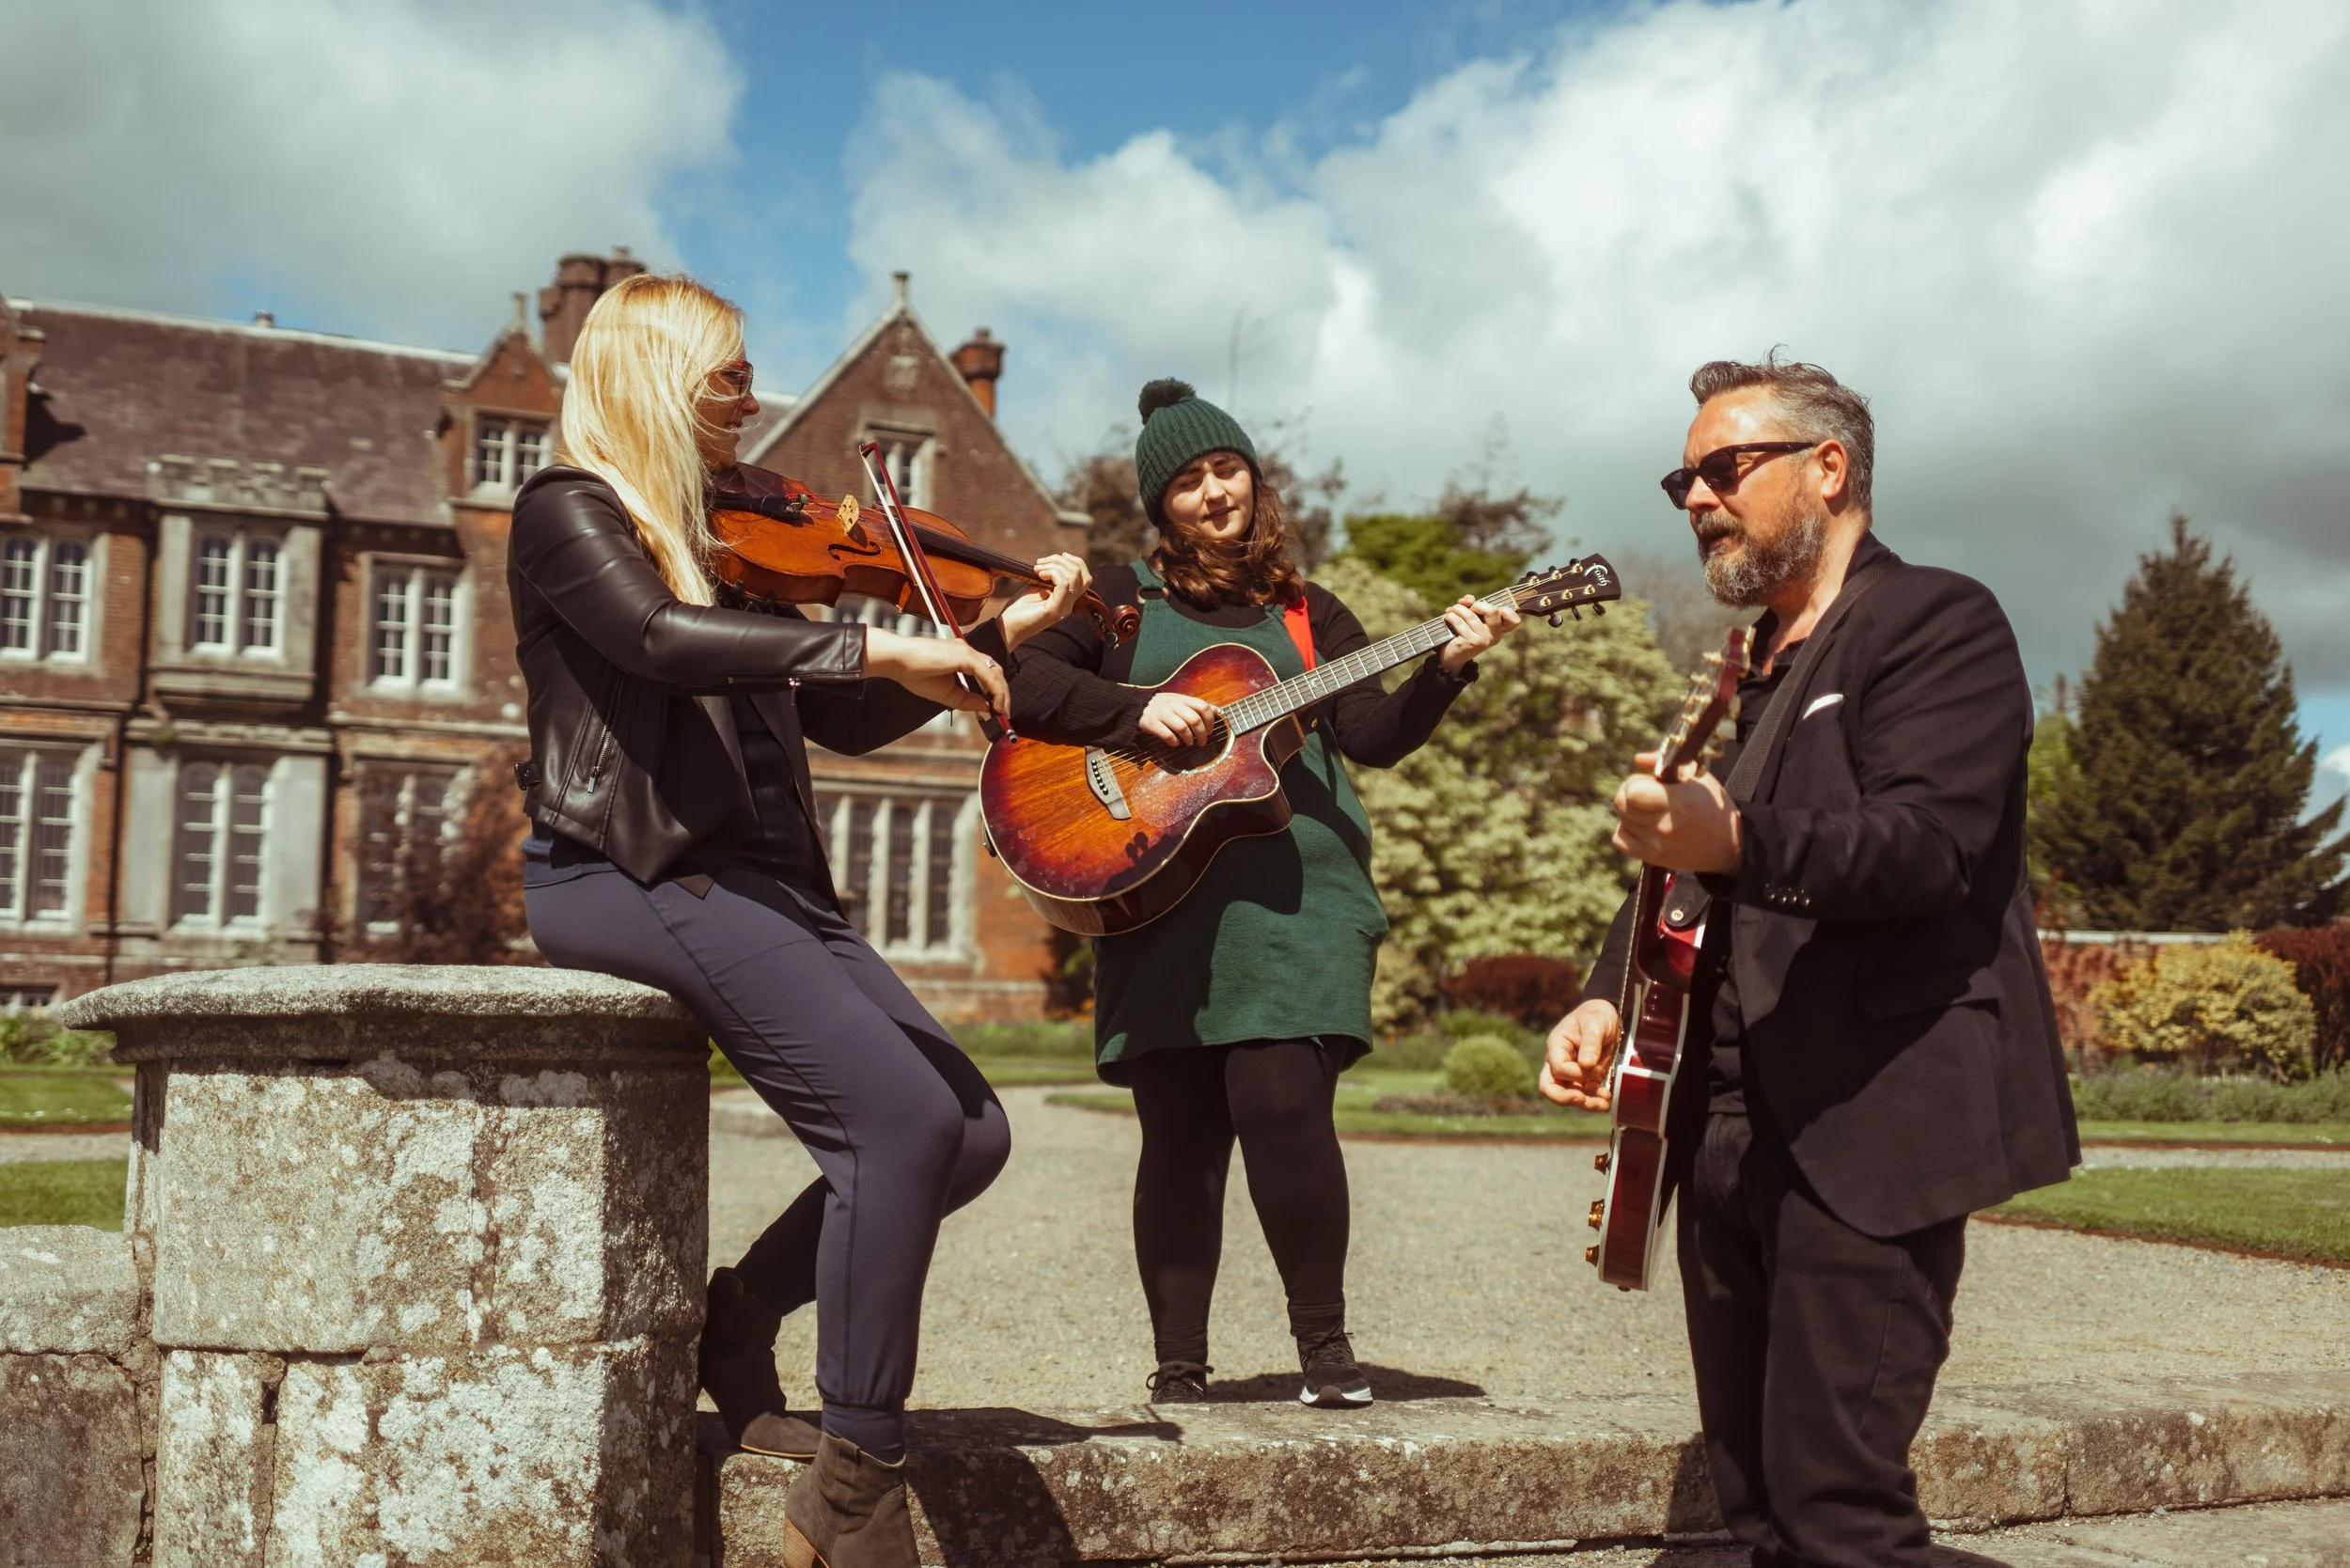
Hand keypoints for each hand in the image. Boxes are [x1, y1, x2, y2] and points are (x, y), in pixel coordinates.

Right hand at [864, 629, 1009, 723]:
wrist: (897, 661)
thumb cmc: (915, 674)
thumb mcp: (946, 694)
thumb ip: (967, 700)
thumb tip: (988, 708)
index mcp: (962, 657)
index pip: (987, 673)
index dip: (995, 692)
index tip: (997, 710)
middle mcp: (967, 651)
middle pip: (995, 672)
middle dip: (1003, 694)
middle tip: (1004, 714)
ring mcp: (966, 651)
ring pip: (994, 673)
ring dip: (1001, 694)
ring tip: (1002, 712)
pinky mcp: (964, 655)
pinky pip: (986, 674)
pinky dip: (994, 690)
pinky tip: (994, 704)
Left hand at [999, 553, 1091, 650]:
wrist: (1007, 630)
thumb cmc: (1019, 609)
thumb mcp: (1036, 587)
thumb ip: (1048, 577)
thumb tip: (1054, 562)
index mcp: (1066, 599)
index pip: (1085, 577)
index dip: (1076, 562)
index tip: (1060, 555)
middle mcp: (1069, 605)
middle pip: (1081, 574)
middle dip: (1061, 561)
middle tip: (1040, 563)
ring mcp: (1063, 608)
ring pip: (1073, 577)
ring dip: (1054, 566)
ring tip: (1037, 569)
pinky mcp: (1054, 610)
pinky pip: (1064, 584)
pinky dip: (1052, 573)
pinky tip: (1038, 575)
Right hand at [1138, 690, 1220, 748]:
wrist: (1138, 705)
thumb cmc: (1163, 705)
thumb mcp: (1179, 701)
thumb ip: (1195, 706)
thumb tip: (1215, 710)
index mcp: (1182, 699)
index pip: (1202, 706)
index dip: (1210, 720)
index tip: (1210, 730)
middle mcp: (1174, 705)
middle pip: (1194, 720)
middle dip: (1202, 734)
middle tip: (1202, 742)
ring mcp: (1163, 714)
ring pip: (1182, 728)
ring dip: (1189, 739)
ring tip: (1189, 743)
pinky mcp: (1153, 724)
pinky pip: (1167, 735)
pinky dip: (1174, 742)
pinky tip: (1175, 744)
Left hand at [1436, 594, 1519, 674]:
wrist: (1452, 656)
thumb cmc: (1464, 632)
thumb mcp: (1473, 617)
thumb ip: (1473, 605)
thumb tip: (1468, 599)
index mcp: (1500, 630)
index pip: (1514, 620)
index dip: (1505, 610)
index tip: (1491, 610)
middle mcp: (1494, 636)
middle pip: (1493, 611)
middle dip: (1476, 604)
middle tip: (1466, 607)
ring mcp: (1483, 641)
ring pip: (1471, 615)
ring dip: (1457, 609)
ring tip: (1451, 610)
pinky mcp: (1470, 643)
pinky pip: (1459, 622)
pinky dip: (1451, 616)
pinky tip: (1447, 617)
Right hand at [1540, 999, 1621, 1109]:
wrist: (1608, 1017)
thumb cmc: (1597, 1015)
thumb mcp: (1595, 1023)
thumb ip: (1590, 1042)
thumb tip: (1586, 1065)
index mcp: (1556, 1046)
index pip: (1557, 1068)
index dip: (1574, 1073)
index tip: (1592, 1068)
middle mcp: (1558, 1062)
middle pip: (1549, 1087)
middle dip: (1564, 1098)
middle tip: (1581, 1099)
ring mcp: (1571, 1073)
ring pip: (1568, 1096)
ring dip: (1585, 1103)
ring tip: (1604, 1103)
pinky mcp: (1584, 1080)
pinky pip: (1585, 1096)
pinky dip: (1595, 1101)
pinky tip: (1607, 1098)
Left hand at [1610, 752, 1742, 873]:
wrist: (1727, 845)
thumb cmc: (1712, 806)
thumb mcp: (1698, 777)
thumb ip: (1666, 763)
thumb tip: (1639, 759)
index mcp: (1679, 802)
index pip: (1633, 792)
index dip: (1636, 782)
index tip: (1649, 782)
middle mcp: (1665, 825)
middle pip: (1622, 803)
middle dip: (1630, 792)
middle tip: (1648, 794)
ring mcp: (1656, 844)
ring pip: (1621, 819)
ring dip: (1630, 811)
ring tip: (1651, 810)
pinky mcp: (1652, 857)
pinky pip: (1620, 839)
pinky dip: (1627, 830)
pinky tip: (1643, 826)